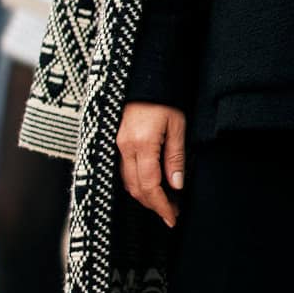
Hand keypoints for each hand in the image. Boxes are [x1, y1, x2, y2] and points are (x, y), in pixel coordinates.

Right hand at [117, 102, 186, 227]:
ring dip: (145, 196)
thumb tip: (176, 185)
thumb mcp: (177, 124)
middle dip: (153, 205)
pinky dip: (136, 183)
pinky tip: (151, 185)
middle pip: (135, 188)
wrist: (144, 74)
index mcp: (141, 144)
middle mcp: (124, 147)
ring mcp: (117, 144)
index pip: (149, 186)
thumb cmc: (164, 96)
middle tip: (172, 213)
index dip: (161, 206)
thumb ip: (175, 156)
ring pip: (127, 181)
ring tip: (165, 201)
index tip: (172, 218)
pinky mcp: (116, 141)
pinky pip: (123, 170)